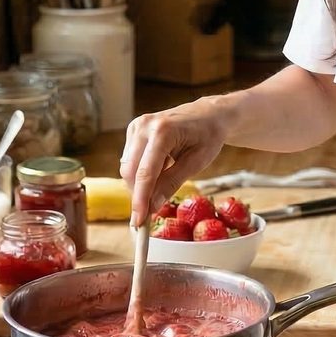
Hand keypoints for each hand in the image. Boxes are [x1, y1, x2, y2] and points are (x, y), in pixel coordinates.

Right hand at [119, 98, 231, 225]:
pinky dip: (141, 172)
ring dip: (140, 184)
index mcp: (163, 131)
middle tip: (150, 213)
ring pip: (127, 167)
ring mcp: (137, 126)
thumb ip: (172, 183)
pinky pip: (130, 160)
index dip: (140, 200)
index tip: (138, 222)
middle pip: (131, 172)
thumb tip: (152, 207)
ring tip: (163, 183)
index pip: (145, 173)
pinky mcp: (134, 130)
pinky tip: (160, 168)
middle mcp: (144, 126)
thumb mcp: (197, 162)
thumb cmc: (208, 136)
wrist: (208, 114)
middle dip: (139, 194)